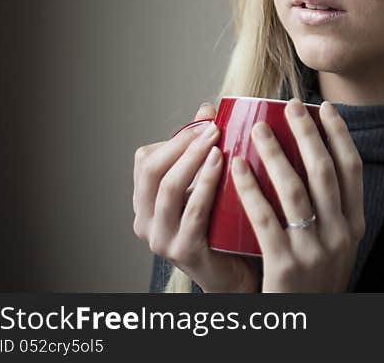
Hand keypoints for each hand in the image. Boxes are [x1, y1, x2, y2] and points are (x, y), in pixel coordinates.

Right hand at [133, 103, 259, 292]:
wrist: (236, 274)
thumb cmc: (223, 226)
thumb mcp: (210, 184)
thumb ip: (204, 150)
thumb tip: (208, 108)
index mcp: (147, 203)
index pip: (146, 160)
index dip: (177, 138)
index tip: (207, 120)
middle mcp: (146, 222)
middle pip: (152, 171)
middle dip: (183, 144)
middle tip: (212, 127)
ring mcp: (162, 239)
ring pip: (169, 189)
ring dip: (194, 159)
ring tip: (217, 140)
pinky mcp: (184, 252)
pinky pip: (193, 212)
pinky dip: (207, 184)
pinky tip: (225, 166)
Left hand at [231, 99, 365, 291]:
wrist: (307, 322)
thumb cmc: (315, 279)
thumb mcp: (337, 244)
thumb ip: (330, 209)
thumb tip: (311, 158)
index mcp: (355, 224)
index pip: (351, 169)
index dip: (339, 135)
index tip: (324, 108)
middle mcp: (341, 234)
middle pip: (325, 172)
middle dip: (308, 134)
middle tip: (291, 106)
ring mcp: (314, 249)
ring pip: (296, 190)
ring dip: (276, 154)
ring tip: (259, 129)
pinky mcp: (285, 264)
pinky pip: (265, 218)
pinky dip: (251, 189)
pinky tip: (238, 167)